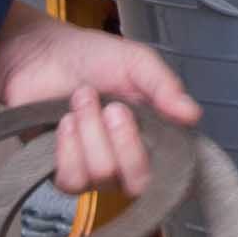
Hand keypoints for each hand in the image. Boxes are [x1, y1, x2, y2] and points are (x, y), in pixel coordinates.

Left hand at [0, 9, 204, 199]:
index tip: (141, 118)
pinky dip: (69, 146)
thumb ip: (164, 87)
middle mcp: (130, 161)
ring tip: (82, 100)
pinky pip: (73, 180)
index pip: (173, 174)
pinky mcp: (66, 174)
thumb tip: (192, 114)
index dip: (162, 158)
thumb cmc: (92, 59)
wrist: (45, 55)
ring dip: (90, 132)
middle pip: (138, 181)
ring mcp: (98, 172)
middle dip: (122, 140)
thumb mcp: (137, 62)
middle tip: (111, 106)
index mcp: (157, 137)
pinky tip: (66, 122)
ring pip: (103, 174)